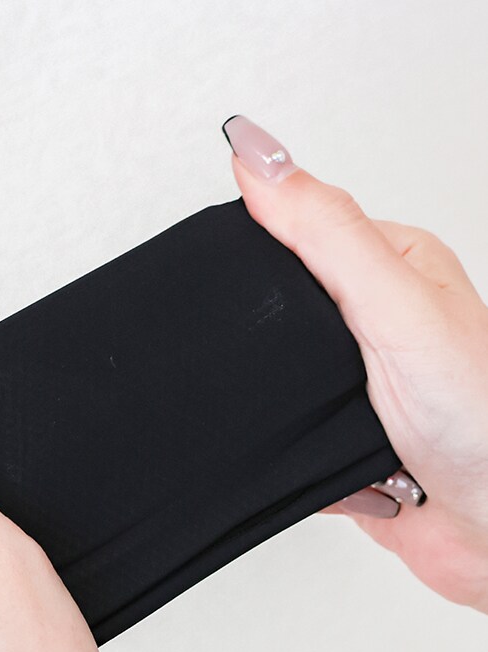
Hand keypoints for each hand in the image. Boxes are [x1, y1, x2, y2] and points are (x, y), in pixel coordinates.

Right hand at [222, 115, 487, 613]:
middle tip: (301, 363)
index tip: (224, 264)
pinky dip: (293, 458)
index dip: (251, 242)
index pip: (298, 230)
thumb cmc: (485, 417)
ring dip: (284, 411)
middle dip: (266, 346)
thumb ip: (325, 233)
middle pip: (276, 314)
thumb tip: (258, 158)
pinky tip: (330, 458)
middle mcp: (376, 324)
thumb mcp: (395, 305)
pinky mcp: (340, 440)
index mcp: (392, 268)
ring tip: (327, 418)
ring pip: (274, 383)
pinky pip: (283, 441)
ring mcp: (357, 385)